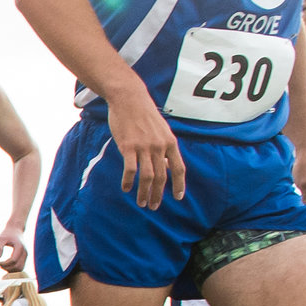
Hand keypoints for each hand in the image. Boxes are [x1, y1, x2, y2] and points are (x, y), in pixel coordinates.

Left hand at [0, 227, 29, 273]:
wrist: (15, 229)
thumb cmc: (7, 233)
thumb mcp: (0, 239)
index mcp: (19, 247)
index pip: (13, 260)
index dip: (4, 264)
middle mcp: (25, 252)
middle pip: (17, 266)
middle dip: (7, 268)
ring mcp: (26, 255)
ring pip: (20, 268)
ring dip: (11, 270)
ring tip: (2, 265)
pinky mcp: (25, 257)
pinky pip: (21, 267)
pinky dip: (13, 269)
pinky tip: (6, 265)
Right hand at [107, 85, 186, 209]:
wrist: (129, 99)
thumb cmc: (143, 115)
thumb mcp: (161, 130)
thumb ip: (164, 148)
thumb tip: (166, 167)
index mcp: (170, 143)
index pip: (179, 168)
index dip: (179, 185)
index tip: (178, 197)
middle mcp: (160, 146)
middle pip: (162, 177)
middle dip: (159, 194)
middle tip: (154, 206)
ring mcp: (144, 147)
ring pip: (147, 176)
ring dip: (145, 192)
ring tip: (141, 203)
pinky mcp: (128, 147)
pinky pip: (130, 169)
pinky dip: (128, 181)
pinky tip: (125, 189)